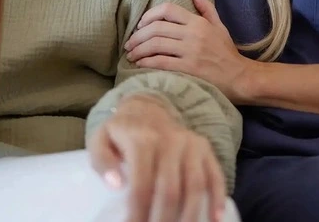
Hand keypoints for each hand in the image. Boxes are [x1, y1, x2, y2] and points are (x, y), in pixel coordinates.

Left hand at [89, 94, 225, 221]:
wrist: (148, 107)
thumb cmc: (122, 132)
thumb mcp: (100, 139)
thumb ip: (102, 162)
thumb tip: (115, 185)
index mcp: (142, 140)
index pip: (142, 186)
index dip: (138, 214)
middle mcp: (171, 141)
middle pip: (170, 191)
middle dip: (163, 220)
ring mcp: (191, 145)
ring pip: (195, 186)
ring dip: (190, 216)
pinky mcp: (205, 148)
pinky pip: (215, 175)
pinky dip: (218, 199)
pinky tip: (215, 219)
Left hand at [125, 0, 253, 103]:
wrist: (240, 77)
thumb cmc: (227, 52)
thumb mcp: (219, 26)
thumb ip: (205, 8)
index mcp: (198, 22)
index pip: (168, 9)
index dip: (150, 14)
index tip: (141, 25)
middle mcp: (193, 34)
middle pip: (157, 28)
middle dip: (138, 35)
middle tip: (129, 43)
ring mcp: (191, 52)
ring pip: (156, 44)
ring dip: (139, 49)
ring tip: (131, 54)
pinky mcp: (189, 69)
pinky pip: (161, 62)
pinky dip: (146, 62)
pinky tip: (140, 64)